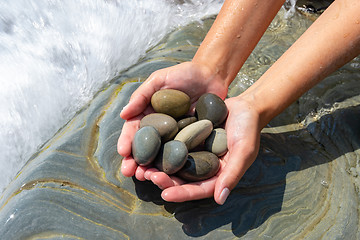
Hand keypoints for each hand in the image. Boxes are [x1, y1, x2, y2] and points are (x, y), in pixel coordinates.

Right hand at [117, 61, 227, 179]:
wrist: (212, 75)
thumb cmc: (184, 73)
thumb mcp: (160, 80)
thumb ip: (142, 95)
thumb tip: (123, 115)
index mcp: (149, 113)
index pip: (134, 129)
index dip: (127, 141)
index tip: (122, 153)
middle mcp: (160, 127)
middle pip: (146, 146)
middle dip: (135, 160)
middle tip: (129, 172)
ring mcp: (176, 135)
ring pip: (161, 154)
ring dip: (151, 167)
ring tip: (144, 177)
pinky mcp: (192, 139)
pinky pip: (182, 154)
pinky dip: (175, 165)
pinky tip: (169, 174)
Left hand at [143, 96, 260, 204]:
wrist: (245, 106)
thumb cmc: (248, 129)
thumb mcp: (243, 151)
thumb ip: (232, 174)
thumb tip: (219, 199)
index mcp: (217, 175)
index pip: (198, 189)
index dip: (182, 194)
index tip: (165, 195)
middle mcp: (203, 166)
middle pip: (181, 179)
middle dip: (164, 180)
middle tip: (147, 176)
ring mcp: (194, 152)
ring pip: (173, 164)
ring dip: (157, 166)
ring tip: (142, 166)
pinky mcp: (187, 138)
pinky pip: (172, 145)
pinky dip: (160, 147)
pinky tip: (146, 145)